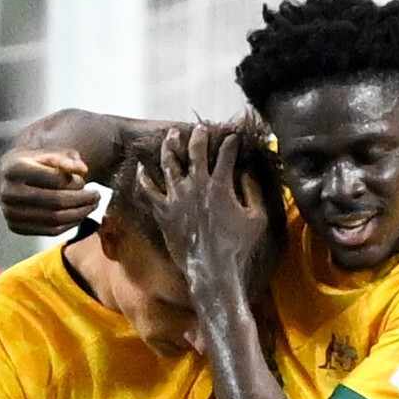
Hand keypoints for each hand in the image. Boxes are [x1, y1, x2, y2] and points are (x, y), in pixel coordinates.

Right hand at [0, 146, 99, 238]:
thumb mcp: (48, 153)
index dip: (74, 181)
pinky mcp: (16, 227)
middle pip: (55, 201)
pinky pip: (50, 230)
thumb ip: (67, 158)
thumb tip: (83, 169)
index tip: (83, 180)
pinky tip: (80, 215)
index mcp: (13, 168)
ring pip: (55, 218)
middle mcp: (7, 192)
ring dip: (80, 213)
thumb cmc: (34, 163)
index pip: (53, 179)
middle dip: (81, 199)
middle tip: (97, 195)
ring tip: (92, 205)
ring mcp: (10, 212)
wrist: (6, 179)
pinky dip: (70, 224)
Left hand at [140, 125, 267, 301]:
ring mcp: (177, 197)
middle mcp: (196, 185)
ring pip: (169, 163)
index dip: (231, 142)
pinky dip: (143, 177)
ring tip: (171, 136)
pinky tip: (141, 167)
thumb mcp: (257, 218)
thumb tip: (248, 171)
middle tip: (200, 128)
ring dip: (170, 146)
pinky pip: (148, 190)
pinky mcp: (163, 211)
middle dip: (198, 135)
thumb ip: (253, 191)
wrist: (213, 270)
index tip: (233, 137)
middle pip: (195, 151)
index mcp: (221, 185)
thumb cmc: (238, 247)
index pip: (226, 154)